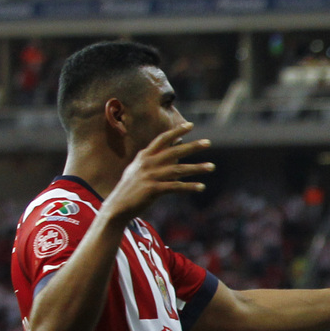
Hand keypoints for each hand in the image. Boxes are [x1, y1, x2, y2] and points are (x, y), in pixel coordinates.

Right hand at [99, 124, 213, 222]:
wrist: (118, 205)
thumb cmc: (133, 186)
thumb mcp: (141, 167)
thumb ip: (157, 156)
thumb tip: (176, 144)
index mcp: (144, 155)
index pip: (162, 139)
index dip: (176, 131)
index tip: (190, 125)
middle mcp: (147, 163)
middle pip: (173, 152)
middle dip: (192, 147)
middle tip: (208, 142)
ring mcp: (150, 176)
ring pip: (178, 170)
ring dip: (196, 168)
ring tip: (212, 167)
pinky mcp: (153, 190)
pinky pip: (175, 187)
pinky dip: (189, 187)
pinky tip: (201, 187)